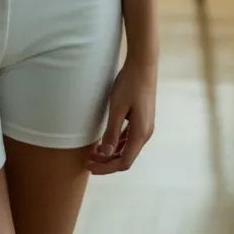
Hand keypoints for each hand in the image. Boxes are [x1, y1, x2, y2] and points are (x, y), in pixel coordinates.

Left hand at [86, 58, 156, 174]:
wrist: (143, 64)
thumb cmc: (129, 84)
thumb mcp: (117, 108)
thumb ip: (112, 132)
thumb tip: (107, 154)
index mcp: (141, 133)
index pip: (124, 162)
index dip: (106, 168)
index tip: (89, 166)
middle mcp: (145, 133)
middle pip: (126, 157)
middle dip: (107, 162)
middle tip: (87, 160)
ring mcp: (145, 126)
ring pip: (127, 148)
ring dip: (111, 153)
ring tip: (93, 152)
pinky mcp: (142, 119)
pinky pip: (129, 138)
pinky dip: (117, 143)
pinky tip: (105, 141)